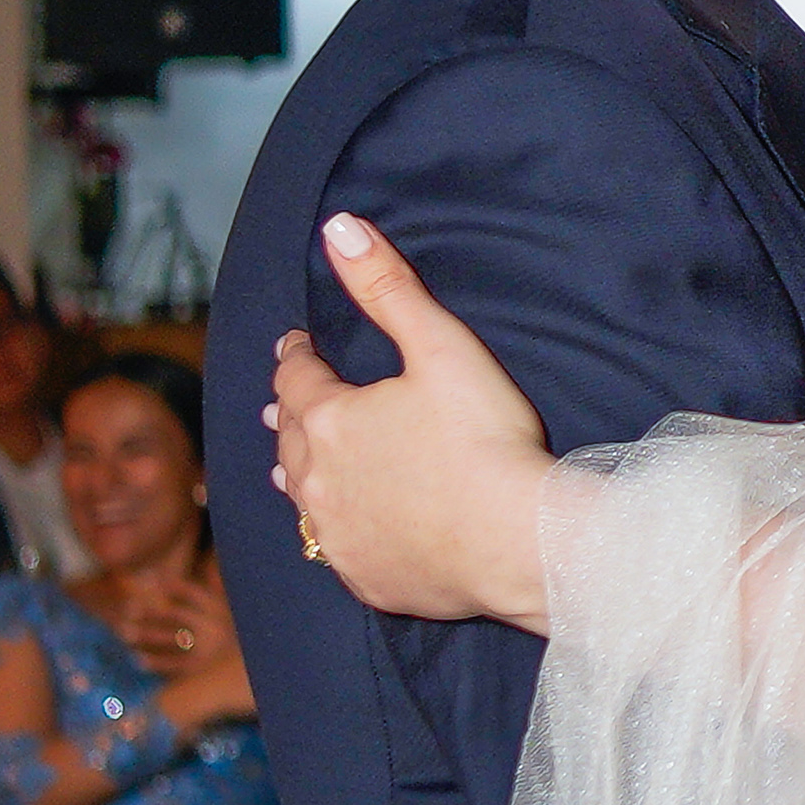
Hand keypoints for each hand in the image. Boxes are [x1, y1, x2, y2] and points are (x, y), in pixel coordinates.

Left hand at [116, 573, 250, 718]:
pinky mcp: (202, 672)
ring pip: (170, 638)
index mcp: (223, 613)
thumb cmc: (244, 648)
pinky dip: (155, 662)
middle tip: (126, 610)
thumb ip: (222, 592)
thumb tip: (213, 562)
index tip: (154, 582)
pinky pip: (174, 665)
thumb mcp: (237, 618)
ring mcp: (208, 649)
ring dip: (145, 634)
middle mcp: (215, 628)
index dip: (173, 587)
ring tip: (125, 632)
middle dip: (149, 611)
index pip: (195, 593)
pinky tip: (138, 660)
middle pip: (175, 614)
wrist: (260, 679)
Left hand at [267, 214, 559, 629]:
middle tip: (285, 400)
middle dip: (287, 412)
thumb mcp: (442, 347)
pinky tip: (337, 530)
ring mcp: (337, 536)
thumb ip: (388, 286)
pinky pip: (332, 549)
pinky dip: (330, 530)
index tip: (296, 344)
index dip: (296, 355)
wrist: (520, 543)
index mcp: (328, 420)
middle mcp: (316, 480)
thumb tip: (338, 228)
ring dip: (294, 472)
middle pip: (288, 437)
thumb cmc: (486, 440)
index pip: (296, 377)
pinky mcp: (365, 577)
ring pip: (298, 498)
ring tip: (286, 465)